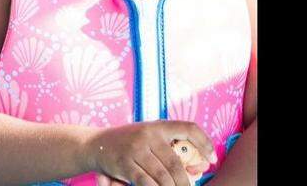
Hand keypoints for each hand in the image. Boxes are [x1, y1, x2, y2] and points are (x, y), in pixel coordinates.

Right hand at [86, 121, 215, 185]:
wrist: (95, 144)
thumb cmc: (130, 143)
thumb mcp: (149, 139)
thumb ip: (170, 150)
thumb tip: (199, 167)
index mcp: (157, 126)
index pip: (188, 128)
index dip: (204, 143)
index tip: (211, 159)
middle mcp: (147, 135)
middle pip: (175, 162)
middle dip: (186, 180)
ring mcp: (135, 149)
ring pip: (163, 176)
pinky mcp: (125, 164)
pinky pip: (146, 182)